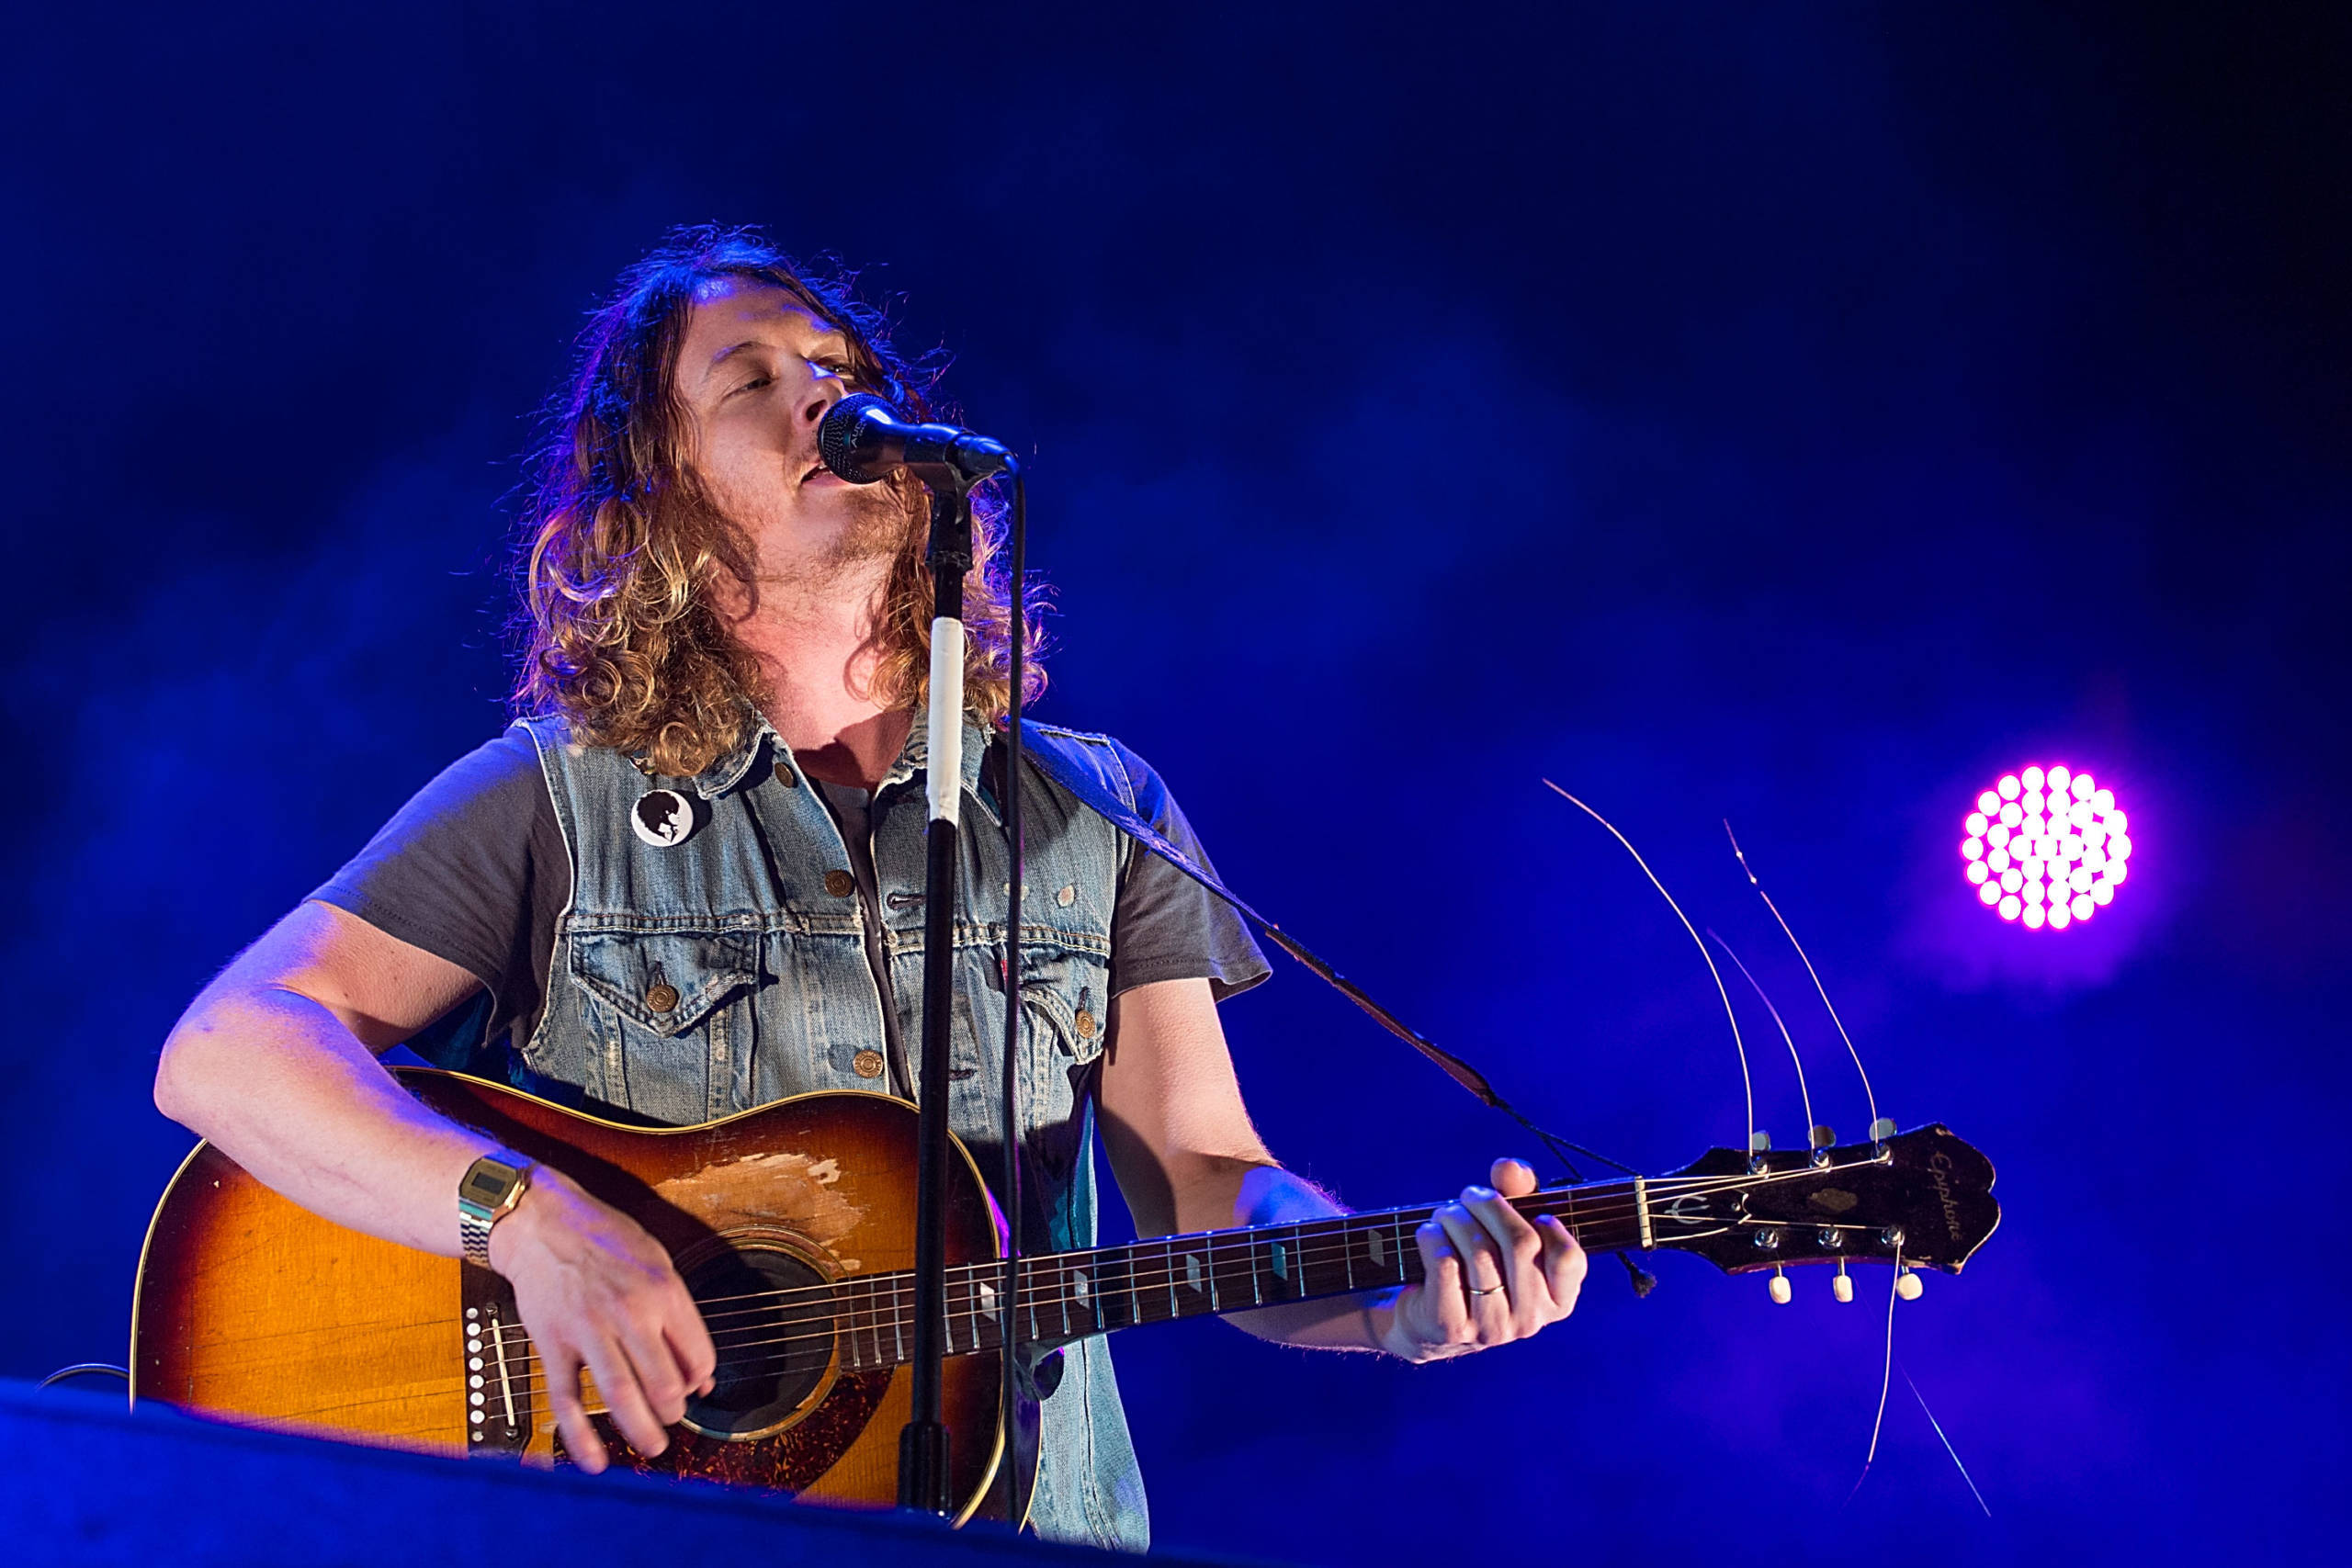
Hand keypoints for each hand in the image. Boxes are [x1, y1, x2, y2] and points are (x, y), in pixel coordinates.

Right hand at [487, 1166, 716, 1471]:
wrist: (542, 1223)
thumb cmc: (604, 1239)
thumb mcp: (657, 1262)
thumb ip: (679, 1315)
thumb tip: (701, 1373)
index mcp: (664, 1291)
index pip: (698, 1354)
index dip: (701, 1380)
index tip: (695, 1388)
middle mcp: (631, 1312)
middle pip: (665, 1383)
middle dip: (674, 1412)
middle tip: (672, 1421)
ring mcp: (589, 1330)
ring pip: (622, 1396)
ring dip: (642, 1430)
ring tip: (653, 1447)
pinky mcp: (554, 1344)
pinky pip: (567, 1399)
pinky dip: (581, 1435)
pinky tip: (594, 1459)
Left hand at [1380, 1157, 1585, 1363]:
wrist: (1422, 1310)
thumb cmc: (1473, 1261)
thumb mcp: (1504, 1224)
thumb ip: (1518, 1191)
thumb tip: (1509, 1168)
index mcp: (1556, 1301)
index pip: (1569, 1258)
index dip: (1548, 1226)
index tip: (1525, 1211)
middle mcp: (1530, 1321)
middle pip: (1521, 1244)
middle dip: (1489, 1205)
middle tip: (1468, 1195)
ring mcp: (1492, 1329)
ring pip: (1480, 1253)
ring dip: (1455, 1219)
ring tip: (1445, 1214)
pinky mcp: (1451, 1327)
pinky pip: (1445, 1265)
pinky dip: (1433, 1238)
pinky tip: (1429, 1235)